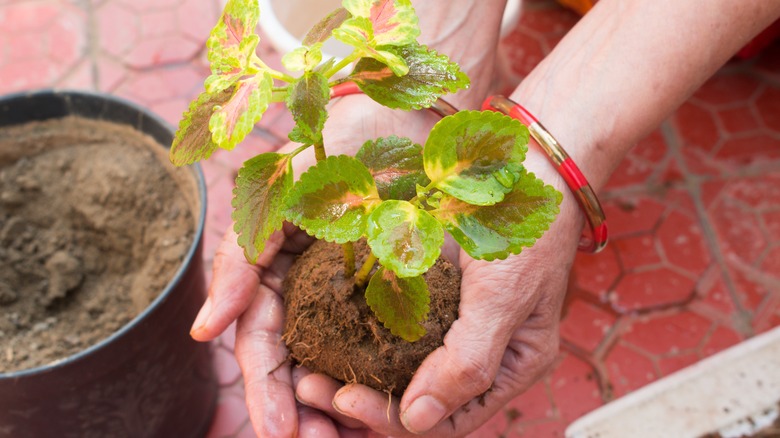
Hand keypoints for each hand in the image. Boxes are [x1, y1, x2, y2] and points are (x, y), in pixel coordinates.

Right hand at [190, 95, 445, 436]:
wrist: (400, 117)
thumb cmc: (332, 149)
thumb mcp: (276, 198)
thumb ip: (240, 261)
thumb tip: (202, 331)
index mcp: (273, 275)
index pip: (259, 346)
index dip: (266, 392)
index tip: (281, 433)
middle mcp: (305, 291)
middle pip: (294, 367)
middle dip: (300, 413)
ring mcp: (346, 294)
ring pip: (334, 363)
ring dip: (337, 407)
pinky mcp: (389, 291)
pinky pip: (379, 344)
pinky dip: (375, 377)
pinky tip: (384, 405)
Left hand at [293, 158, 583, 435]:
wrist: (528, 167)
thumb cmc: (526, 231)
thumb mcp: (504, 297)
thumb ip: (468, 360)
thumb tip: (416, 420)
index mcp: (506, 370)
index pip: (444, 421)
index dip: (388, 420)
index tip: (341, 398)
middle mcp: (477, 357)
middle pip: (413, 405)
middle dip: (359, 404)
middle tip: (307, 386)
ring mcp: (449, 328)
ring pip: (396, 373)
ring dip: (350, 376)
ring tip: (302, 371)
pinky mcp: (427, 297)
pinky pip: (388, 329)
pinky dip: (354, 338)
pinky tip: (319, 331)